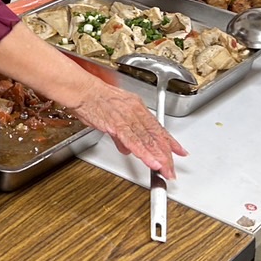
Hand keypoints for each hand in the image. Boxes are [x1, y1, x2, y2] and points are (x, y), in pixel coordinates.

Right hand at [69, 87, 186, 178]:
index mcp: (136, 107)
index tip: (179, 152)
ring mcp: (127, 117)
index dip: (170, 141)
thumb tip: (126, 148)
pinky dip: (143, 153)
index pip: (157, 127)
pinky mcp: (117, 124)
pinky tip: (150, 161)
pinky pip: (133, 141)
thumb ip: (120, 135)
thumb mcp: (111, 115)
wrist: (81, 90)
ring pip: (147, 140)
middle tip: (171, 170)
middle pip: (155, 136)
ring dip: (157, 157)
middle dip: (165, 155)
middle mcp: (135, 111)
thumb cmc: (93, 99)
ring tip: (165, 170)